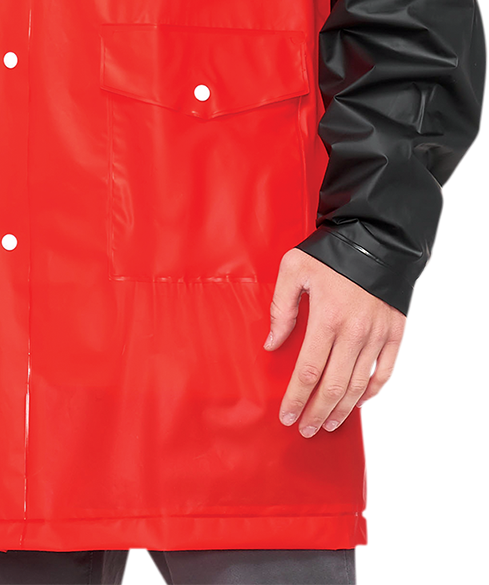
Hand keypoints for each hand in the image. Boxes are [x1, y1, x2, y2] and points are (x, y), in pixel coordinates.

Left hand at [265, 247, 407, 436]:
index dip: (296, 398)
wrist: (377, 239)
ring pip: (359, 385)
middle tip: (305, 429)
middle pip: (333, 386)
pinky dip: (371, 392)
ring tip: (328, 423)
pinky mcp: (396, 332)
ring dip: (342, 409)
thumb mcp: (294, 269)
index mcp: (328, 317)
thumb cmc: (331, 252)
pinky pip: (384, 372)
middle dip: (317, 413)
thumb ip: (281, 308)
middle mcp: (355, 331)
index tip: (287, 414)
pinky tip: (357, 403)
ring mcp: (378, 334)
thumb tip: (272, 344)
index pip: (308, 371)